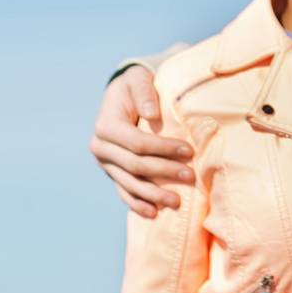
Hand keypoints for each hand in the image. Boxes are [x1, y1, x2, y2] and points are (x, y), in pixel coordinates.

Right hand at [89, 65, 193, 217]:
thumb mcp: (138, 79)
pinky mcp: (112, 172)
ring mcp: (105, 163)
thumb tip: (152, 114)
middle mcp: (100, 148)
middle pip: (135, 166)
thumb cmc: (134, 85)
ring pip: (130, 184)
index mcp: (105, 126)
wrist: (122, 95)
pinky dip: (137, 204)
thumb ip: (145, 93)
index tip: (188, 150)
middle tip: (191, 176)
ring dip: (153, 194)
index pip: (137, 143)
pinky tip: (154, 213)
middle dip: (164, 172)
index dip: (163, 148)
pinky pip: (124, 191)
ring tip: (177, 202)